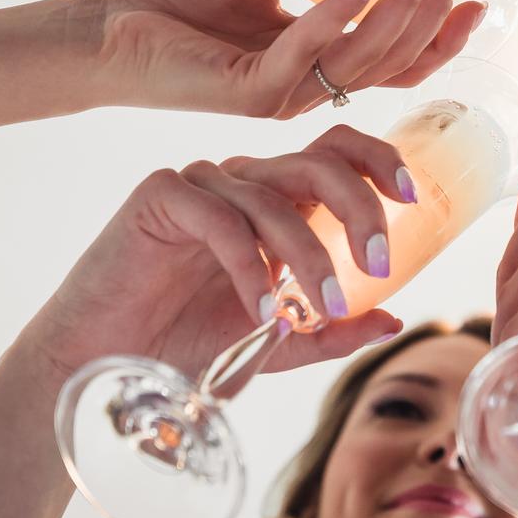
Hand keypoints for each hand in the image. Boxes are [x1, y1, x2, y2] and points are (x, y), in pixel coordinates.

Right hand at [21, 126, 409, 380]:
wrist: (104, 365)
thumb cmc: (184, 346)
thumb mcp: (274, 343)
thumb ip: (329, 330)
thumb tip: (393, 317)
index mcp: (275, 199)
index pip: (337, 152)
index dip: (379, 160)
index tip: (413, 197)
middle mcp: (243, 181)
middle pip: (319, 162)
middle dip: (359, 208)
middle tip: (377, 262)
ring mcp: (201, 183)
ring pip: (275, 198)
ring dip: (309, 257)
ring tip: (320, 311)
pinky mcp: (159, 196)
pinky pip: (222, 219)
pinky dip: (249, 266)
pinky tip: (261, 310)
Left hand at [87, 0, 483, 114]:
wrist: (108, 22)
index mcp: (320, 63)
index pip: (399, 60)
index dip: (443, 34)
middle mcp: (309, 88)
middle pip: (397, 61)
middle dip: (430, 10)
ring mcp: (285, 96)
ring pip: (367, 62)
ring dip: (400, 8)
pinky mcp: (254, 93)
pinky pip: (313, 53)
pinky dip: (344, 11)